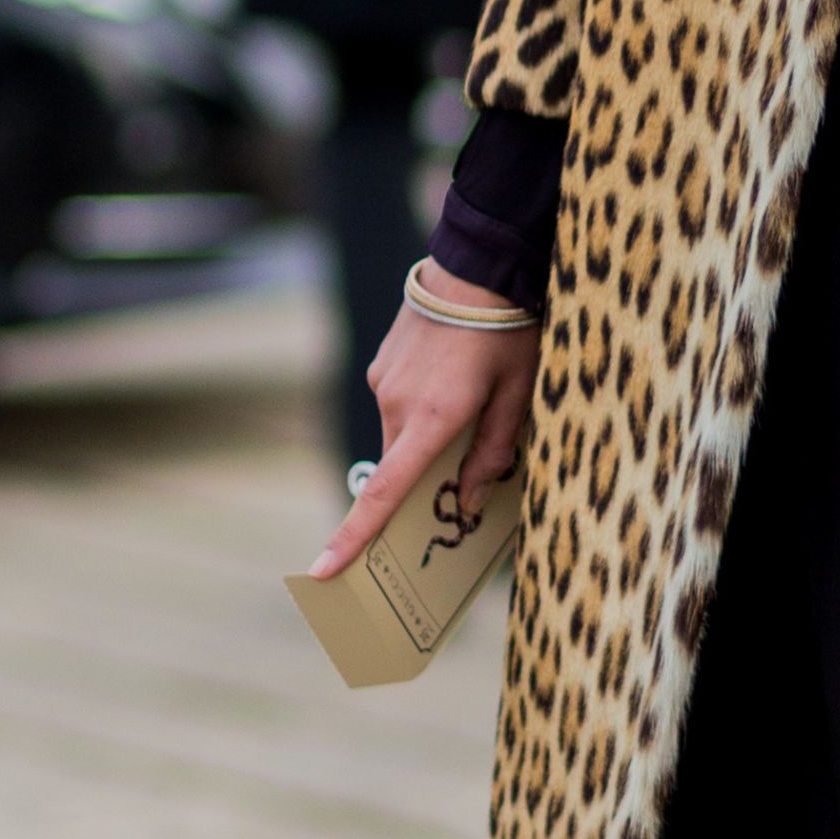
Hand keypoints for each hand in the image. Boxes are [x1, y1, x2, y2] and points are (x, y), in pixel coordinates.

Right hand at [310, 306, 539, 576]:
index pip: (383, 494)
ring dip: (427, 438)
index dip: (352, 539)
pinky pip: (398, 404)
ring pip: (400, 435)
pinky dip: (421, 409)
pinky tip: (453, 378)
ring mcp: (384, 382)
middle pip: (401, 468)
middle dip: (425, 479)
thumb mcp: (518, 395)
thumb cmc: (508, 333)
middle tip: (465, 470)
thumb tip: (466, 501)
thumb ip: (491, 453)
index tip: (321, 571)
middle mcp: (396, 404)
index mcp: (430, 420)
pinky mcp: (381, 364)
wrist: (476, 266)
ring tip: (472, 400)